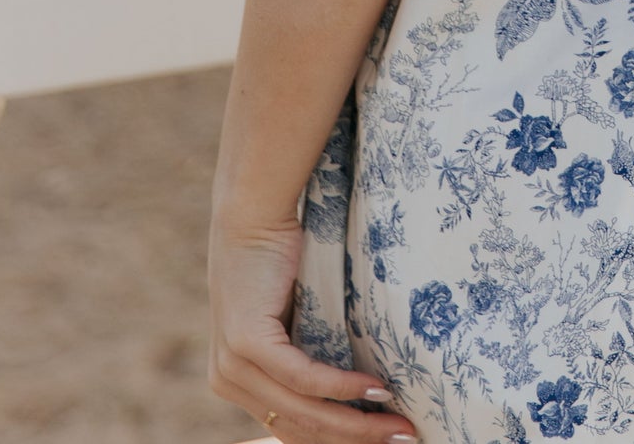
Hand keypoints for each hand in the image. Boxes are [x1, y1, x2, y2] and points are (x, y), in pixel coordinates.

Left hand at [208, 218, 416, 443]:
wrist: (253, 212)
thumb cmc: (277, 259)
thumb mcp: (288, 319)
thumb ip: (304, 354)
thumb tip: (356, 392)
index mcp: (235, 382)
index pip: (292, 430)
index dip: (339, 441)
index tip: (383, 440)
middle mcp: (227, 382)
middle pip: (301, 430)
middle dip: (358, 440)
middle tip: (405, 439)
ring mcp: (234, 365)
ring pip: (305, 412)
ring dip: (359, 423)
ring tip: (400, 425)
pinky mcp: (248, 343)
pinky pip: (304, 378)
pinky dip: (344, 388)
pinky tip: (377, 390)